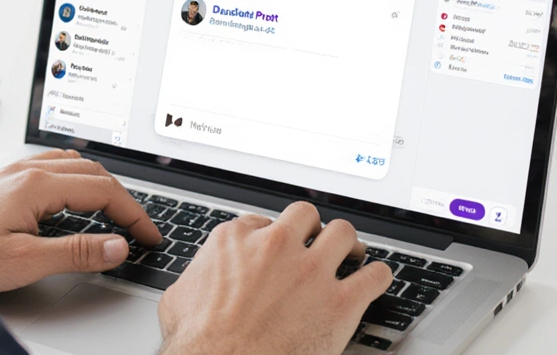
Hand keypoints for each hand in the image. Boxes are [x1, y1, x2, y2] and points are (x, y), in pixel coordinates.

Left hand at [0, 149, 162, 293]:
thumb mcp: (25, 261)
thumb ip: (76, 252)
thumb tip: (117, 245)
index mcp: (37, 185)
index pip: (102, 190)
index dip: (133, 213)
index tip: (149, 235)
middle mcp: (25, 170)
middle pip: (91, 172)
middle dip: (121, 197)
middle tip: (139, 226)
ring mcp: (11, 172)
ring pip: (70, 164)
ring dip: (98, 182)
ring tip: (113, 208)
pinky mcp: (0, 180)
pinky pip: (49, 166)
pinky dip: (73, 177)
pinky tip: (69, 193)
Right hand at [157, 202, 392, 354]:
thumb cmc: (199, 342)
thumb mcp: (180, 297)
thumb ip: (196, 278)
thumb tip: (196, 283)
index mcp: (235, 240)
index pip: (261, 222)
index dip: (270, 237)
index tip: (276, 249)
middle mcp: (275, 246)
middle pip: (305, 215)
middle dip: (312, 229)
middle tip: (316, 243)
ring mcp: (310, 271)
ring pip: (343, 234)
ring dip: (348, 244)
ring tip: (351, 255)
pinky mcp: (340, 303)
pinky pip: (374, 276)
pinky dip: (377, 277)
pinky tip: (374, 280)